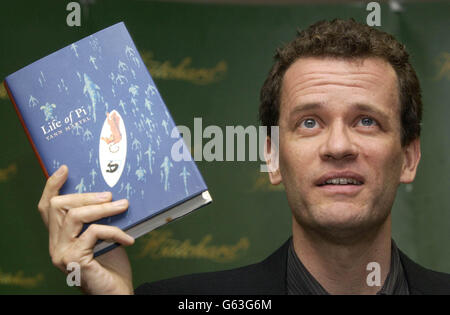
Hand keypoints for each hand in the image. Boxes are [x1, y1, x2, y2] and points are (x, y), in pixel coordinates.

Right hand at [38, 165, 134, 293]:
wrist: (117, 294)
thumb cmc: (112, 266)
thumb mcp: (105, 237)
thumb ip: (99, 220)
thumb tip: (111, 193)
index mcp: (60, 237)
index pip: (47, 207)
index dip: (52, 186)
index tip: (64, 169)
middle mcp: (55, 245)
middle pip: (59, 206)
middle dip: (86, 195)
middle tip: (110, 194)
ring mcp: (61, 253)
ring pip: (75, 216)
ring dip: (103, 208)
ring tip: (124, 205)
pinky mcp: (73, 260)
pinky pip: (93, 233)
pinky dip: (114, 232)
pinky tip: (128, 239)